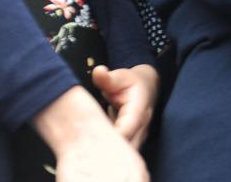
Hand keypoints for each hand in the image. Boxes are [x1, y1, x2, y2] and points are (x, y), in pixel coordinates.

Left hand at [32, 86, 148, 181]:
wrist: (146, 86)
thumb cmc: (131, 82)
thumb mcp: (120, 76)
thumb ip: (108, 77)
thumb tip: (98, 72)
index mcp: (139, 111)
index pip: (126, 130)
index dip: (110, 139)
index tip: (91, 144)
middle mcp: (142, 127)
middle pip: (127, 147)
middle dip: (107, 154)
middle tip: (84, 156)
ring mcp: (139, 136)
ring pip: (126, 153)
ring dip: (108, 157)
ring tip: (87, 159)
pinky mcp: (133, 141)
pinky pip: (122, 152)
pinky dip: (109, 156)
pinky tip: (92, 158)